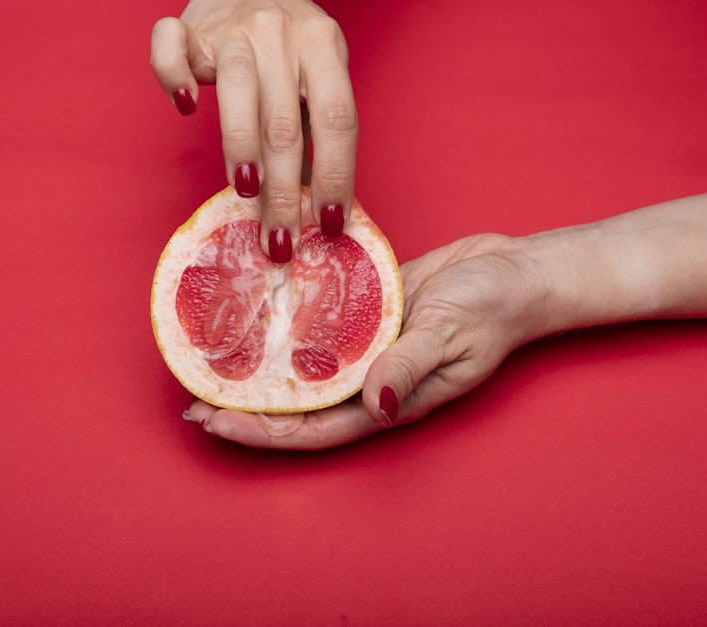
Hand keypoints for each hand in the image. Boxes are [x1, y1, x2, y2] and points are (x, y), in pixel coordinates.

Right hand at [150, 0, 356, 259]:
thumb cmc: (289, 46)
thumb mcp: (319, 76)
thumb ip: (319, 131)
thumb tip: (321, 210)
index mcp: (323, 46)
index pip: (338, 119)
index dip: (336, 175)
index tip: (329, 224)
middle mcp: (280, 33)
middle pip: (285, 121)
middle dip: (284, 190)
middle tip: (279, 239)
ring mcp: (233, 28)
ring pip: (237, 91)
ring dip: (241, 148)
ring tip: (245, 193)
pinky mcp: (189, 26)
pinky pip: (171, 49)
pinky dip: (174, 78)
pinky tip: (186, 108)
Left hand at [183, 234, 550, 448]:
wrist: (515, 273)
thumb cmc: (492, 309)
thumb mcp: (450, 334)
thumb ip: (409, 366)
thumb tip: (374, 405)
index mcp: (388, 400)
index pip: (313, 428)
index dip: (261, 432)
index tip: (213, 423)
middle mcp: (368, 380)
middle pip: (296, 404)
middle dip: (244, 406)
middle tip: (191, 395)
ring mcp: (365, 347)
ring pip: (302, 367)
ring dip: (260, 368)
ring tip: (213, 358)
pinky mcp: (367, 314)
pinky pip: (319, 325)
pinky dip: (288, 325)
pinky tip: (258, 312)